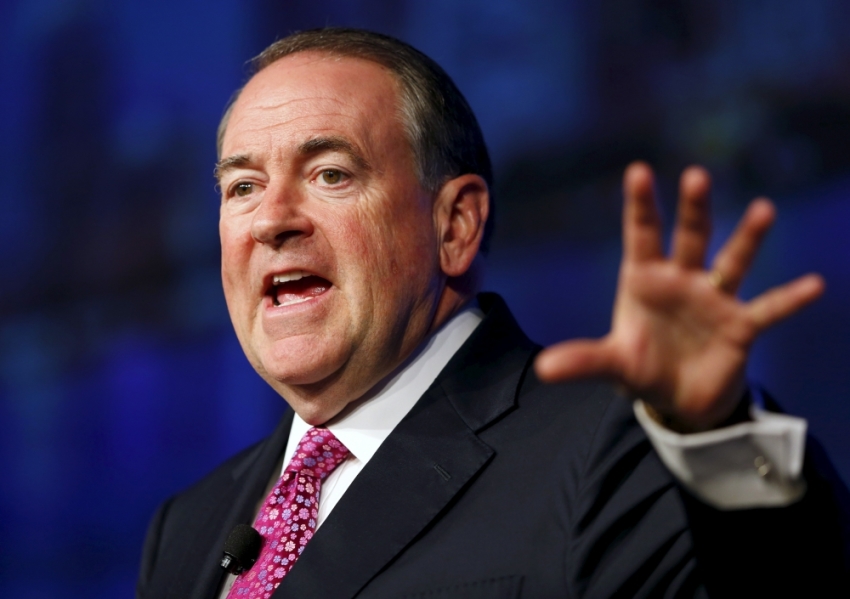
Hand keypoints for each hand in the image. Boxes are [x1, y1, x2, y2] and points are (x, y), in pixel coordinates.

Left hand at [534, 162, 823, 431]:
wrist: (679, 399)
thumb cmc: (642, 368)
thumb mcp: (612, 364)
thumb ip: (583, 361)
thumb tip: (542, 368)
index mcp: (644, 280)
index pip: (640, 235)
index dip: (640, 205)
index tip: (637, 170)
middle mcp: (681, 281)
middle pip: (689, 237)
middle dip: (692, 209)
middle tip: (695, 176)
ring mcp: (713, 300)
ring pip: (732, 262)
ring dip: (747, 238)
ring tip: (763, 208)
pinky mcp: (741, 327)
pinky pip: (767, 309)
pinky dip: (788, 299)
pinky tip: (814, 285)